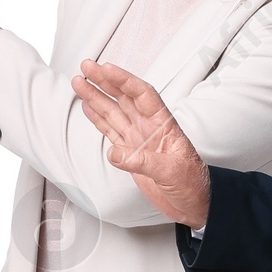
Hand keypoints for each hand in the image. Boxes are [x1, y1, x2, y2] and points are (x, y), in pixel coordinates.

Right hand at [74, 59, 211, 226]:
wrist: (193, 204)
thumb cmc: (192, 184)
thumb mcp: (172, 172)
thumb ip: (144, 162)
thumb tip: (116, 154)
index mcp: (164, 124)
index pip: (143, 95)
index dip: (124, 80)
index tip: (106, 69)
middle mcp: (149, 128)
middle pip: (124, 97)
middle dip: (104, 81)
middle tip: (86, 66)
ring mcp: (138, 139)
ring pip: (113, 112)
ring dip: (96, 97)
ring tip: (78, 82)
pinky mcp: (130, 153)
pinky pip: (110, 131)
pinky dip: (98, 119)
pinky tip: (87, 106)